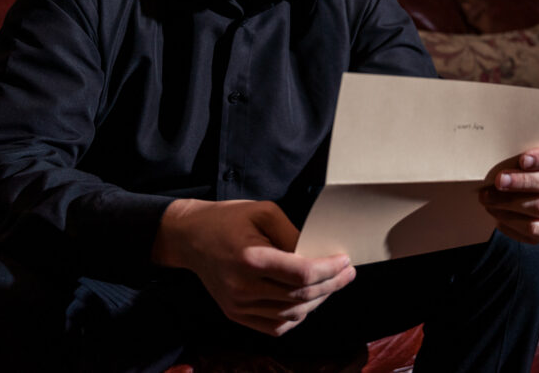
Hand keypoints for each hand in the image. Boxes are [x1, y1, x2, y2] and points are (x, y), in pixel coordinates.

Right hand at [152, 198, 355, 335]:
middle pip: (301, 296)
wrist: (190, 237)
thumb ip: (293, 233)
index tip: (346, 261)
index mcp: (251, 258)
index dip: (330, 270)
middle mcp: (243, 287)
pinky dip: (296, 316)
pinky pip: (275, 326)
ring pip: (292, 314)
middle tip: (347, 273)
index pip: (302, 274)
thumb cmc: (228, 219)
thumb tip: (318, 253)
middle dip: (331, 284)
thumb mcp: (263, 211)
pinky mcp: (236, 314)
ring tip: (331, 284)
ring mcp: (238, 305)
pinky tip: (307, 300)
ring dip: (317, 301)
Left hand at [479, 142, 538, 243]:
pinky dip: (511, 222)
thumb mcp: (527, 155)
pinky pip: (534, 229)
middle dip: (523, 182)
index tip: (522, 160)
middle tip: (498, 180)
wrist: (528, 194)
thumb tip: (497, 158)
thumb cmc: (526, 167)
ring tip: (488, 198)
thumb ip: (521, 155)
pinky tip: (496, 214)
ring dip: (510, 203)